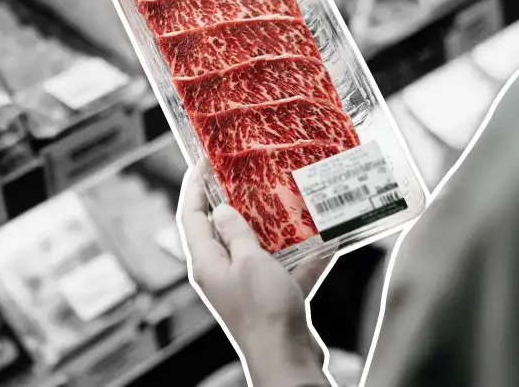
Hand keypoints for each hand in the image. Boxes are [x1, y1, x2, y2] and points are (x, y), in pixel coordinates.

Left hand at [179, 163, 332, 386]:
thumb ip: (235, 233)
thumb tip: (220, 209)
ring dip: (272, 227)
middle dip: (233, 201)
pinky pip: (285, 270)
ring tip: (287, 198)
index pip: (191, 216)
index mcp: (207, 263)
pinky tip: (326, 241)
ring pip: (256, 248)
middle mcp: (222, 273)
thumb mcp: (248, 261)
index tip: (203, 160)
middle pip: (221, 229)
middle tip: (246, 173)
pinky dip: (303, 258)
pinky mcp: (272, 299)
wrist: (288, 359)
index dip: (194, 185)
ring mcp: (247, 287)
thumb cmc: (263, 310)